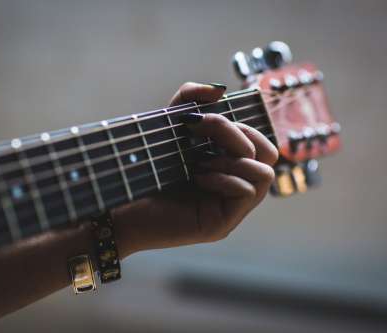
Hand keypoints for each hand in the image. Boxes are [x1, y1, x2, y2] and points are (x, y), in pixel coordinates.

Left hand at [113, 82, 277, 257]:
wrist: (118, 205)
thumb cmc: (143, 168)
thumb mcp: (168, 126)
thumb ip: (189, 100)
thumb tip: (220, 89)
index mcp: (227, 165)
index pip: (260, 142)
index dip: (240, 125)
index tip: (198, 122)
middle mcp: (233, 186)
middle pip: (269, 154)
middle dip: (238, 135)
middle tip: (201, 135)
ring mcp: (230, 208)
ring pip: (265, 174)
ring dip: (232, 159)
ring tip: (199, 162)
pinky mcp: (222, 224)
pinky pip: (248, 192)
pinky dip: (225, 178)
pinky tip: (197, 177)